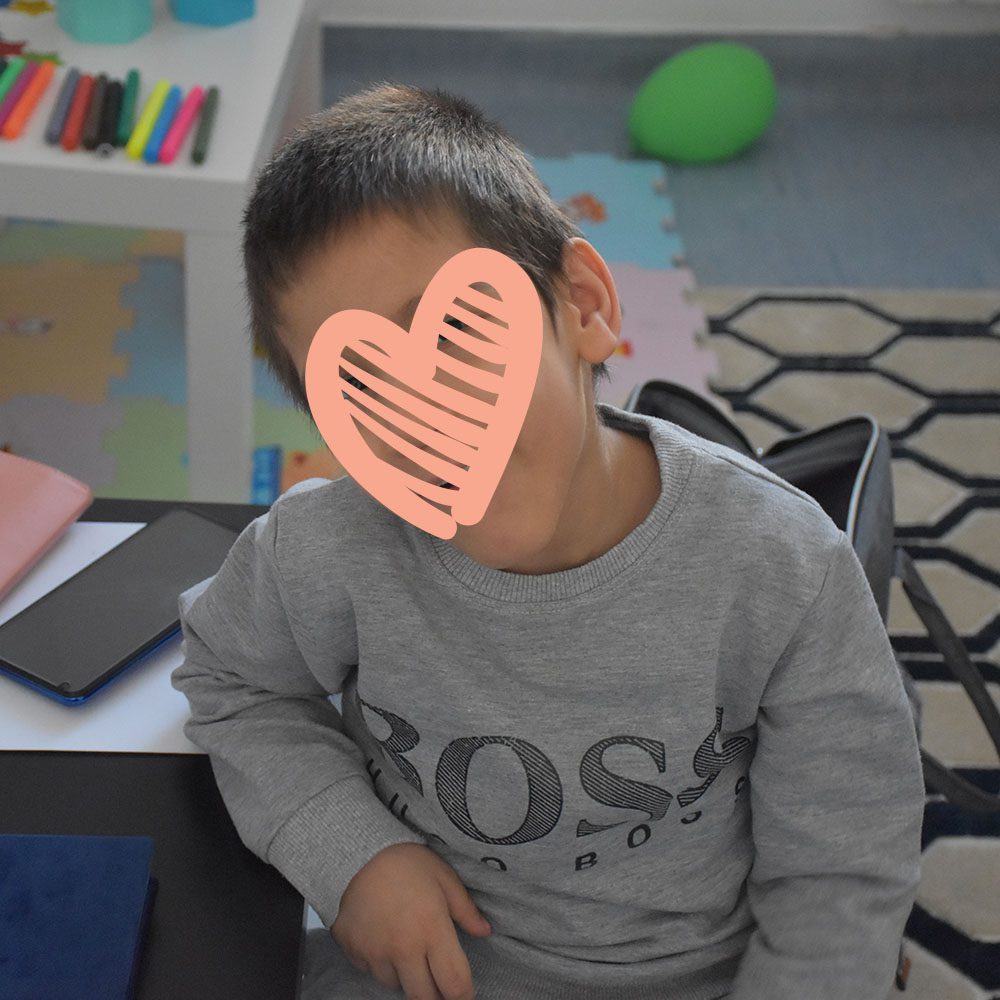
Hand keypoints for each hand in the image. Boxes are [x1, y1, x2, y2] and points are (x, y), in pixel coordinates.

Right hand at [332, 843, 491, 999]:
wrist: (355, 852)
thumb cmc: (405, 861)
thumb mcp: (443, 876)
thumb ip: (465, 909)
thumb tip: (485, 931)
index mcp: (432, 930)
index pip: (454, 983)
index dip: (464, 996)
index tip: (466, 995)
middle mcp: (404, 949)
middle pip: (424, 997)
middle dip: (435, 995)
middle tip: (439, 982)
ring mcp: (376, 954)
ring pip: (396, 986)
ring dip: (407, 977)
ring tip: (410, 951)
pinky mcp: (354, 952)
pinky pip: (372, 972)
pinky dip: (382, 965)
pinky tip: (384, 942)